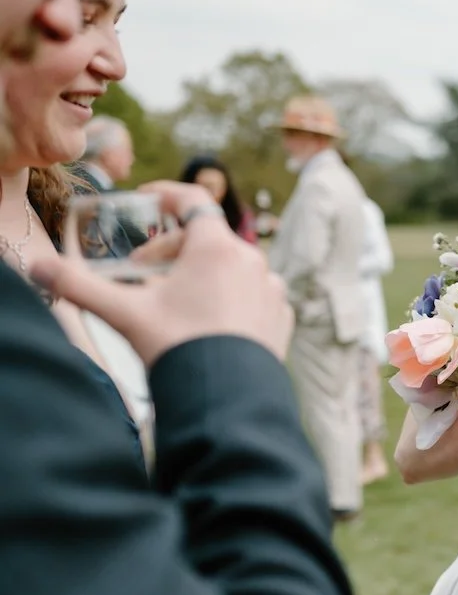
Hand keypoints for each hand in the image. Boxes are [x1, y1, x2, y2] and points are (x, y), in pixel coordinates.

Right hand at [30, 180, 293, 364]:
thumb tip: (37, 269)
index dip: (167, 195)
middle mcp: (252, 261)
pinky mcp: (282, 316)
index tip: (149, 198)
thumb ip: (79, 286)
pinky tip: (212, 319)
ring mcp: (272, 289)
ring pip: (233, 267)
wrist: (227, 399)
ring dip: (204, 274)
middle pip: (208, 238)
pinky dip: (232, 297)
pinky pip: (254, 294)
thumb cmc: (178, 347)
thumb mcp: (124, 313)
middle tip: (144, 270)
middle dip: (173, 248)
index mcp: (216, 248)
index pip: (193, 201)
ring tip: (178, 299)